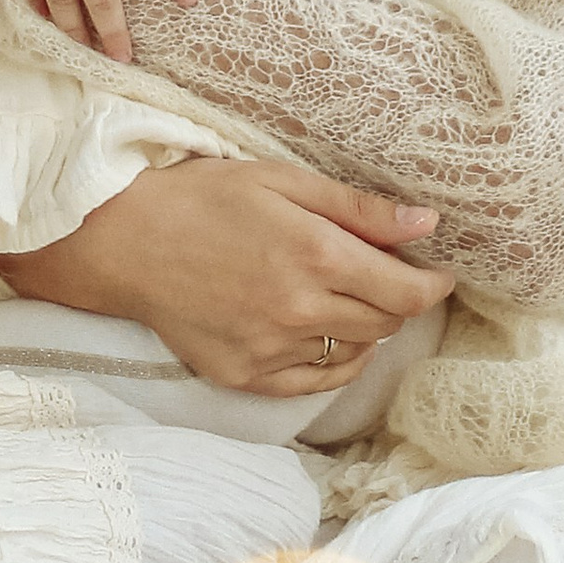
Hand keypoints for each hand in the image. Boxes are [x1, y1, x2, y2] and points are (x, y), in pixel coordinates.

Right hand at [0, 155, 457, 394]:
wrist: (124, 240)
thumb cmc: (203, 198)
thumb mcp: (284, 181)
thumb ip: (359, 209)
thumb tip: (426, 223)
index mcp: (317, 258)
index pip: (406, 292)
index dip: (433, 284)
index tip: (439, 273)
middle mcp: (300, 312)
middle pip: (385, 323)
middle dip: (400, 300)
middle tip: (392, 276)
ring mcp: (271, 351)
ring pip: (354, 351)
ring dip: (368, 328)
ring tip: (354, 299)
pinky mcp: (245, 376)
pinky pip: (314, 381)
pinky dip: (334, 361)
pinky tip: (327, 335)